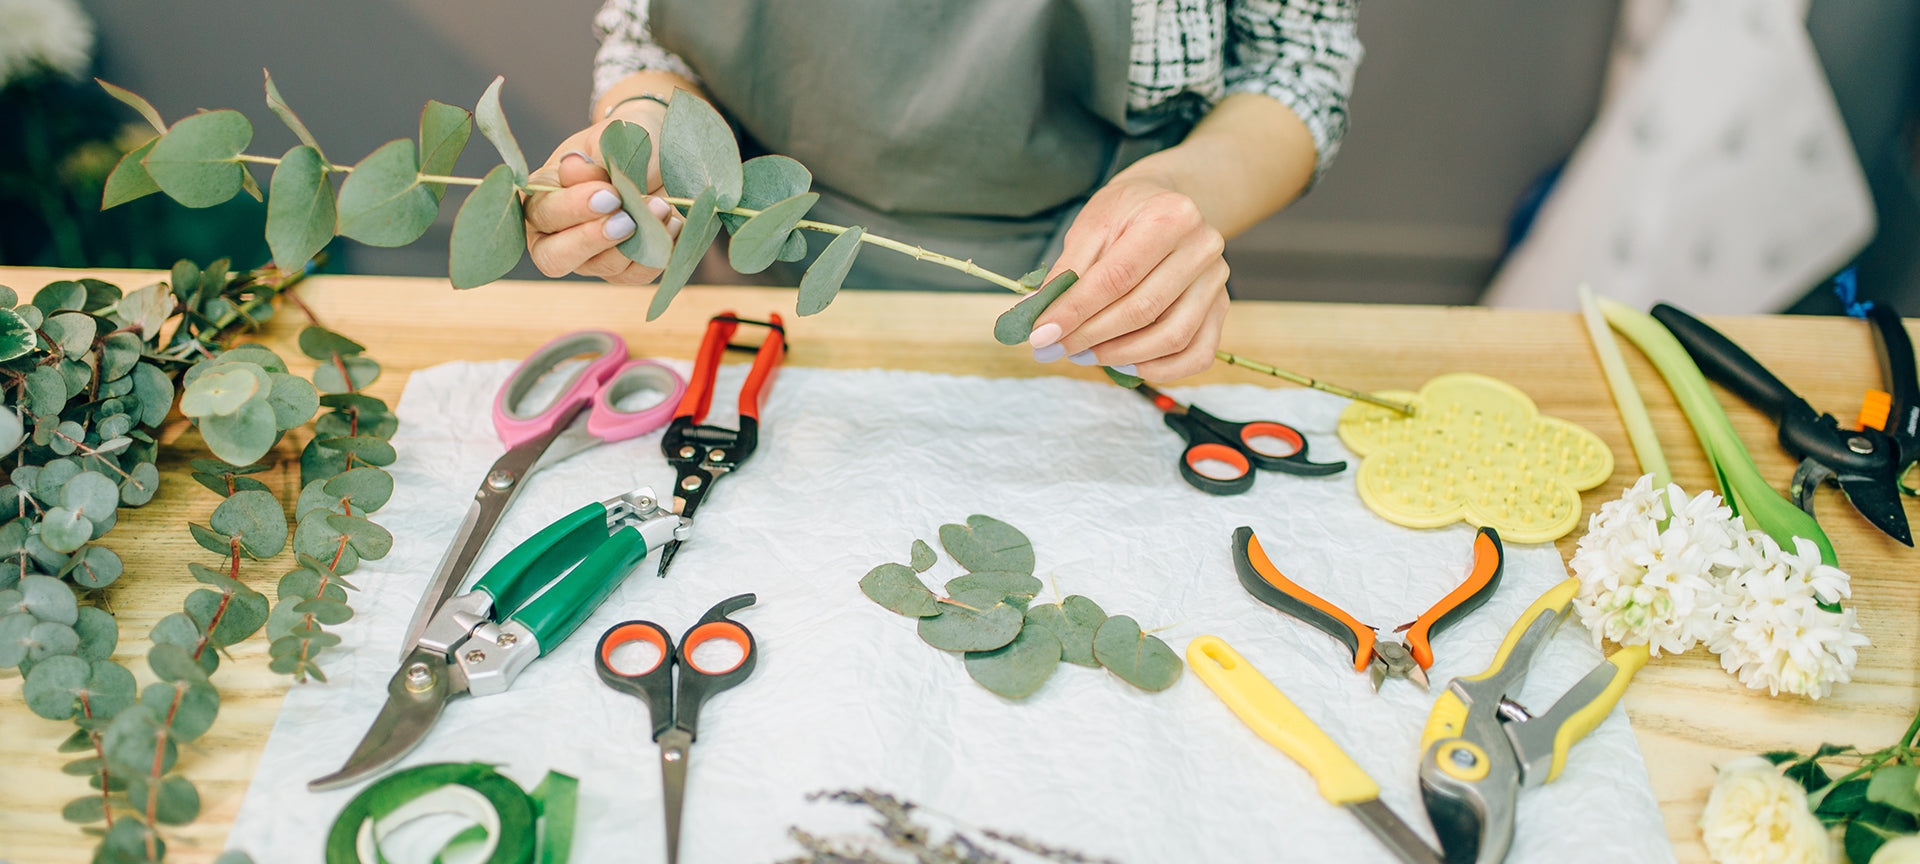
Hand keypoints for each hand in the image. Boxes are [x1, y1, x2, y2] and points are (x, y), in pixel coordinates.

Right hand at [523, 121, 682, 283]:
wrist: (664, 153)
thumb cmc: (629, 142)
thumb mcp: (612, 139)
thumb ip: (592, 158)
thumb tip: (570, 167)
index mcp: (543, 196)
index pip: (542, 215)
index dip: (573, 208)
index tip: (610, 193)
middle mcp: (558, 233)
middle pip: (553, 259)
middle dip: (591, 240)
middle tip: (626, 219)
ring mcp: (591, 257)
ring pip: (603, 267)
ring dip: (635, 240)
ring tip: (661, 205)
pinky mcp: (624, 270)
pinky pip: (637, 275)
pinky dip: (658, 251)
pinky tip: (672, 222)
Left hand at [1027, 172, 1228, 380]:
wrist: (1168, 205)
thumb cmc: (1127, 214)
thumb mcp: (1091, 227)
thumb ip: (1066, 271)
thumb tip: (1033, 313)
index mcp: (1170, 216)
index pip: (1116, 276)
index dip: (1075, 310)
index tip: (1042, 334)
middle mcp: (1203, 248)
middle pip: (1143, 309)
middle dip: (1091, 336)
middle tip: (1055, 349)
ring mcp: (1217, 281)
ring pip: (1172, 337)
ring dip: (1121, 356)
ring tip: (1084, 355)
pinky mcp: (1222, 307)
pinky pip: (1197, 354)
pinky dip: (1159, 369)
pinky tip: (1125, 364)